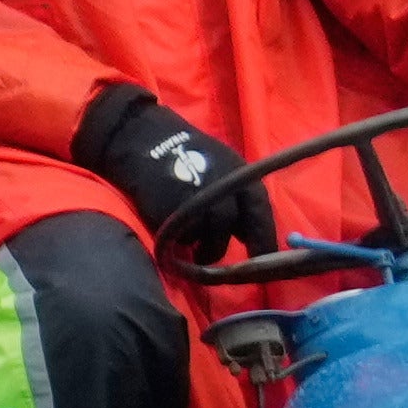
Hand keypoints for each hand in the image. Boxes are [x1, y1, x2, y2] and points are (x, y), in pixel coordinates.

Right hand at [73, 79, 276, 268]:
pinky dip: (183, 239)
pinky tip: (178, 230)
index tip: (263, 262)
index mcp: (243, 179)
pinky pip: (184, 238)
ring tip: (198, 250)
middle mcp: (224, 191)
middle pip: (232, 231)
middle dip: (232, 248)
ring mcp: (198, 204)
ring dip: (206, 249)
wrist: (143, 138)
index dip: (264, 243)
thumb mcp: (226, 168)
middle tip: (229, 269)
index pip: (262, 219)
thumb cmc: (189, 153)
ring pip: (210, 241)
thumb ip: (240, 199)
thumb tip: (247, 234)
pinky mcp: (173, 215)